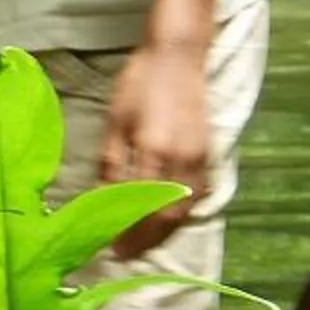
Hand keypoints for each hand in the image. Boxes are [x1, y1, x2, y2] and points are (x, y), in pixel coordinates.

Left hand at [99, 40, 210, 260]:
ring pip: (185, 209)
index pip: (138, 205)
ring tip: (145, 242)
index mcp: (153, 149)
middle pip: (165, 215)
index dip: (125, 230)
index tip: (111, 247)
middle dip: (145, 240)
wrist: (177, 55)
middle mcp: (181, 158)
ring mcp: (199, 156)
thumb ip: (110, 165)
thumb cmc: (139, 84)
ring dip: (165, 231)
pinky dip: (183, 212)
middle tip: (125, 253)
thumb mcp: (115, 123)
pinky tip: (168, 218)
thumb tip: (100, 202)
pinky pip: (198, 193)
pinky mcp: (209, 151)